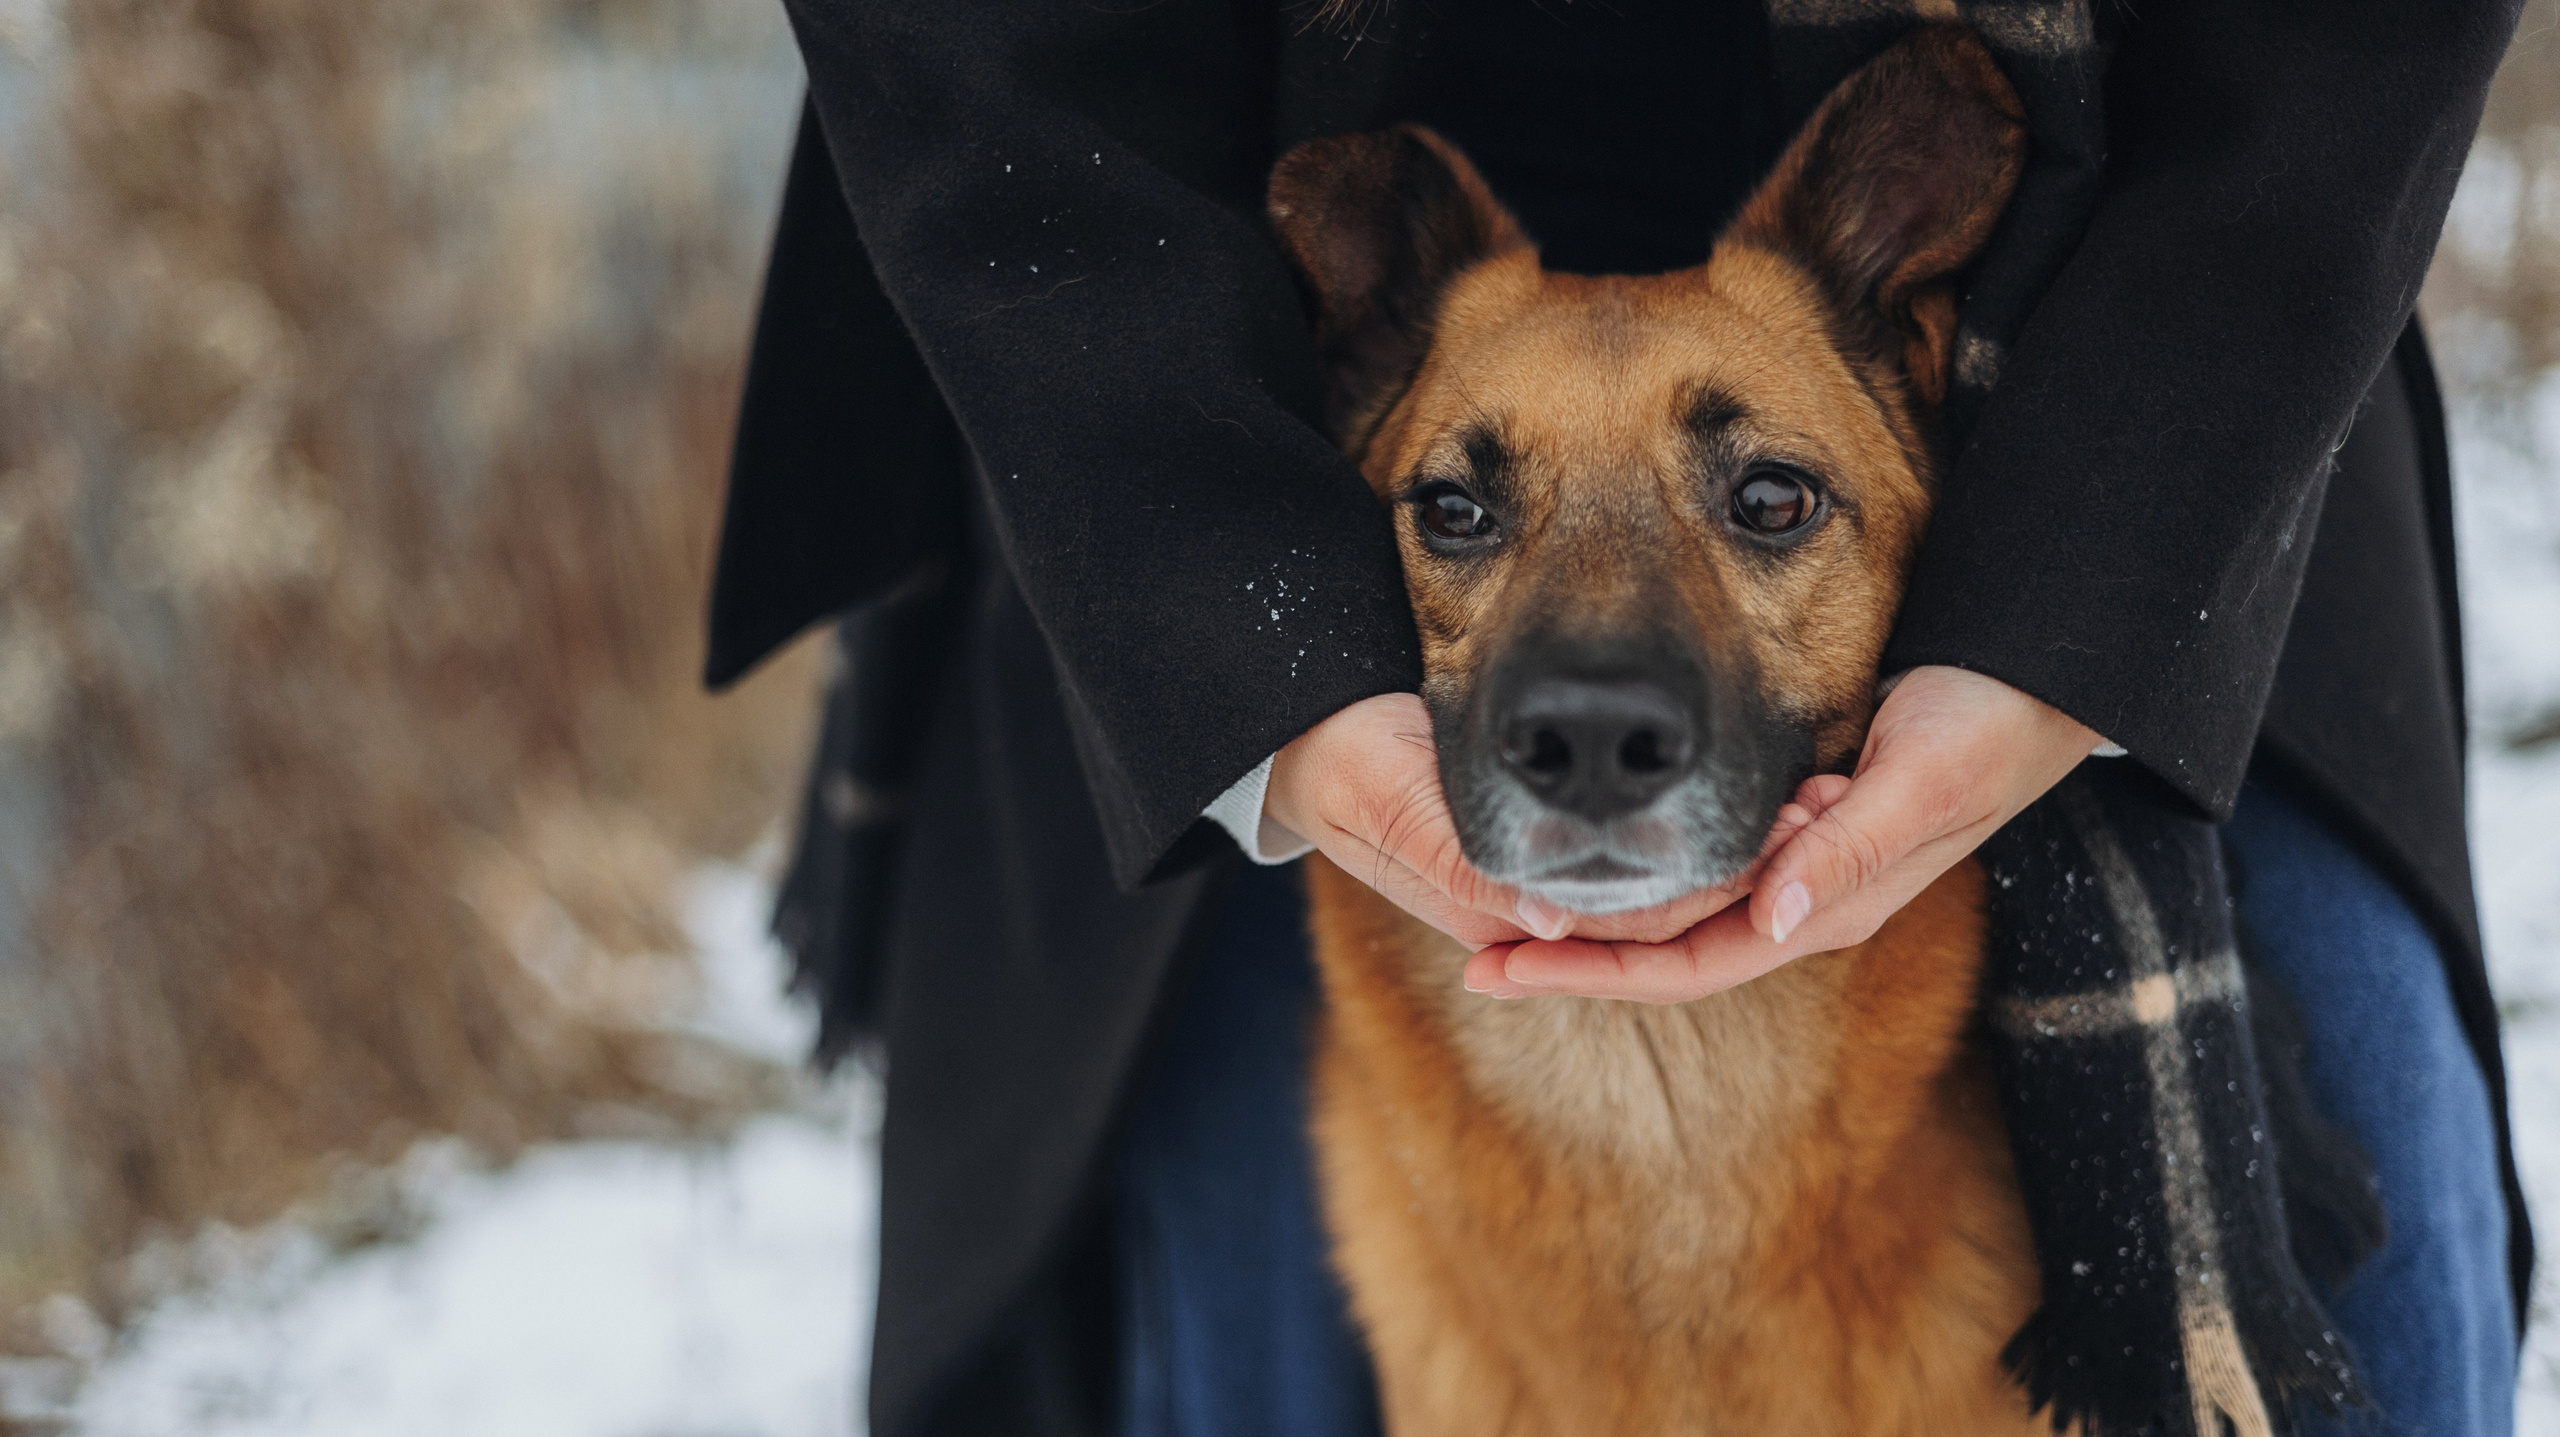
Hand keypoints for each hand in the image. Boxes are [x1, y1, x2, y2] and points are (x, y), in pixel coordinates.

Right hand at [1266, 694, 1786, 950]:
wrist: (1300, 740)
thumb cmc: (1337, 762)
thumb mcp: (1385, 799)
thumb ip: (1456, 865)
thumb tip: (1554, 923)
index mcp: (1501, 913)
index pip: (1637, 929)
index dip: (1718, 890)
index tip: (1789, 831)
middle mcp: (1541, 910)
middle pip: (1673, 912)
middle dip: (1752, 869)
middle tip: (1827, 802)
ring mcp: (1552, 881)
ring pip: (1672, 882)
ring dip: (1744, 847)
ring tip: (1816, 790)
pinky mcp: (1560, 844)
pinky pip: (1651, 850)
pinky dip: (1710, 828)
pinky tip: (1765, 788)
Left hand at [1462, 666, 2099, 1001]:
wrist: (2042, 685)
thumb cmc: (1989, 724)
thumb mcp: (1923, 778)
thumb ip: (1851, 849)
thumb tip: (1775, 921)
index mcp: (1829, 905)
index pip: (1686, 964)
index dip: (1590, 972)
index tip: (1499, 964)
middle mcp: (1806, 901)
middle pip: (1665, 951)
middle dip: (1569, 955)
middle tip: (1471, 942)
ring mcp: (1802, 870)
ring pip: (1679, 913)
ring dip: (1598, 920)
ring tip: (1507, 907)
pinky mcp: (1801, 829)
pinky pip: (1705, 871)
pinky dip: (1641, 873)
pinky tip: (1592, 858)